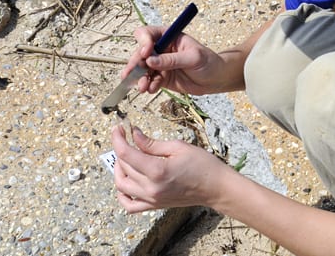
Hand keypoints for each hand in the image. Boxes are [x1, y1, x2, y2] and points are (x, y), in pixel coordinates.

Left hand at [111, 125, 227, 212]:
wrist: (216, 187)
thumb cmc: (203, 166)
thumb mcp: (177, 147)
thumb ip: (152, 143)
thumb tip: (134, 135)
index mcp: (157, 170)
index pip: (126, 154)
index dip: (118, 139)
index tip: (118, 129)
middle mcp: (151, 188)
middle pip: (123, 167)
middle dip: (121, 148)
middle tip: (126, 136)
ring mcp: (152, 199)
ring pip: (122, 185)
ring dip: (119, 168)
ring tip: (126, 156)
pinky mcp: (154, 205)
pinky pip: (130, 205)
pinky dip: (122, 194)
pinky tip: (125, 182)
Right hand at [122, 25, 223, 94]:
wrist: (216, 79)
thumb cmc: (209, 62)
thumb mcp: (193, 58)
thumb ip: (172, 60)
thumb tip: (150, 61)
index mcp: (168, 36)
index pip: (148, 34)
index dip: (143, 42)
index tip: (146, 53)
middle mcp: (161, 49)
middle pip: (140, 53)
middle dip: (135, 64)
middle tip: (132, 75)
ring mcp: (160, 64)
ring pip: (142, 69)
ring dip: (139, 78)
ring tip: (142, 87)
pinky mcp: (161, 77)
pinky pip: (150, 81)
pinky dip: (148, 85)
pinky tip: (152, 90)